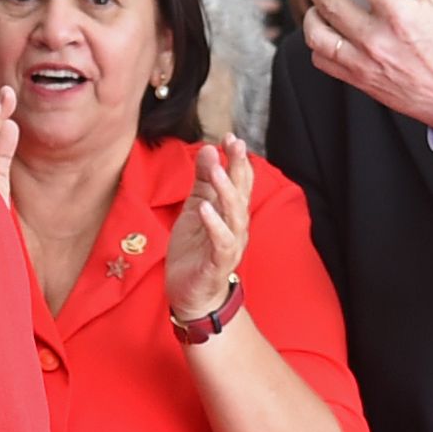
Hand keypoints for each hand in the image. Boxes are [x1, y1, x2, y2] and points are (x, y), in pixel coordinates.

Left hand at [167, 137, 251, 321]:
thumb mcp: (195, 209)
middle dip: (238, 168)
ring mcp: (230, 245)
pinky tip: (204, 208)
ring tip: (218, 171)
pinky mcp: (218, 263)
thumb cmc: (195, 252)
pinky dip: (214, 225)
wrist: (191, 295)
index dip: (236, 159)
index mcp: (231, 213)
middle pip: (241, 193)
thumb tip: (207, 150)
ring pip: (234, 215)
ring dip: (227, 192)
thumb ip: (202, 181)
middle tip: (233, 143)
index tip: (230, 136)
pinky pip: (221, 242)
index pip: (239, 181)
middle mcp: (236, 227)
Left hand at [301, 0, 432, 133]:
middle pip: (329, 3)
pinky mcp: (355, 79)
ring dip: (311, 14)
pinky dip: (318, 44)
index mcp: (399, 16)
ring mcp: (362, 62)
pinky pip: (321, 60)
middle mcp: (376, 40)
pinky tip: (328, 31)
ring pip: (316, 34)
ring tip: (317, 3)